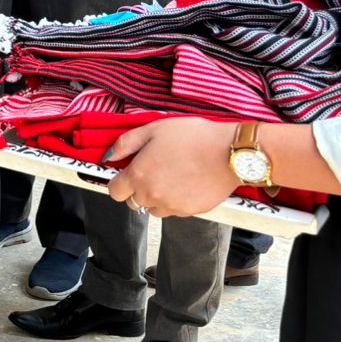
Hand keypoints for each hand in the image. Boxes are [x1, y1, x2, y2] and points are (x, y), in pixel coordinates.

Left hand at [105, 118, 239, 218]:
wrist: (230, 152)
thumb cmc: (193, 137)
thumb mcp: (153, 129)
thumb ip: (126, 143)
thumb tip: (110, 156)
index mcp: (139, 176)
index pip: (114, 192)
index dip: (118, 182)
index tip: (126, 174)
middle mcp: (152, 195)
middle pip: (133, 202)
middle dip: (137, 189)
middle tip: (153, 171)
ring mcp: (172, 206)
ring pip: (153, 209)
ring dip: (156, 197)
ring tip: (171, 177)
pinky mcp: (191, 211)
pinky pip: (175, 210)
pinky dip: (175, 201)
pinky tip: (186, 183)